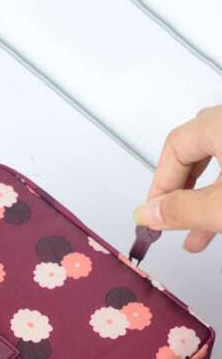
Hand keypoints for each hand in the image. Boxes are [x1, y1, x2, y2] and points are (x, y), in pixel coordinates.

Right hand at [133, 104, 221, 251]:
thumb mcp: (221, 207)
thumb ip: (180, 210)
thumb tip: (145, 214)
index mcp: (220, 122)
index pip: (176, 147)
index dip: (160, 184)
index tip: (155, 216)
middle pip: (198, 152)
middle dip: (183, 193)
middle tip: (173, 223)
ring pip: (221, 162)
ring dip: (206, 199)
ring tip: (199, 236)